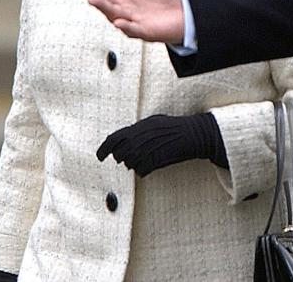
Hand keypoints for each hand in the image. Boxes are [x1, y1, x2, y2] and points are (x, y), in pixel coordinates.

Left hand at [97, 113, 216, 176]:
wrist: (192, 134)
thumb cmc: (174, 127)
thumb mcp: (154, 122)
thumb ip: (138, 130)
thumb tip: (124, 138)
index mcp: (139, 127)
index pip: (113, 139)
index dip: (103, 149)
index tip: (99, 157)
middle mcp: (140, 138)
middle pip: (120, 154)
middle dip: (122, 158)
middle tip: (129, 158)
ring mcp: (147, 149)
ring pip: (130, 164)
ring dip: (135, 164)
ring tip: (145, 159)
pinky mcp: (155, 160)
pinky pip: (142, 171)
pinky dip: (144, 171)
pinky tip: (151, 166)